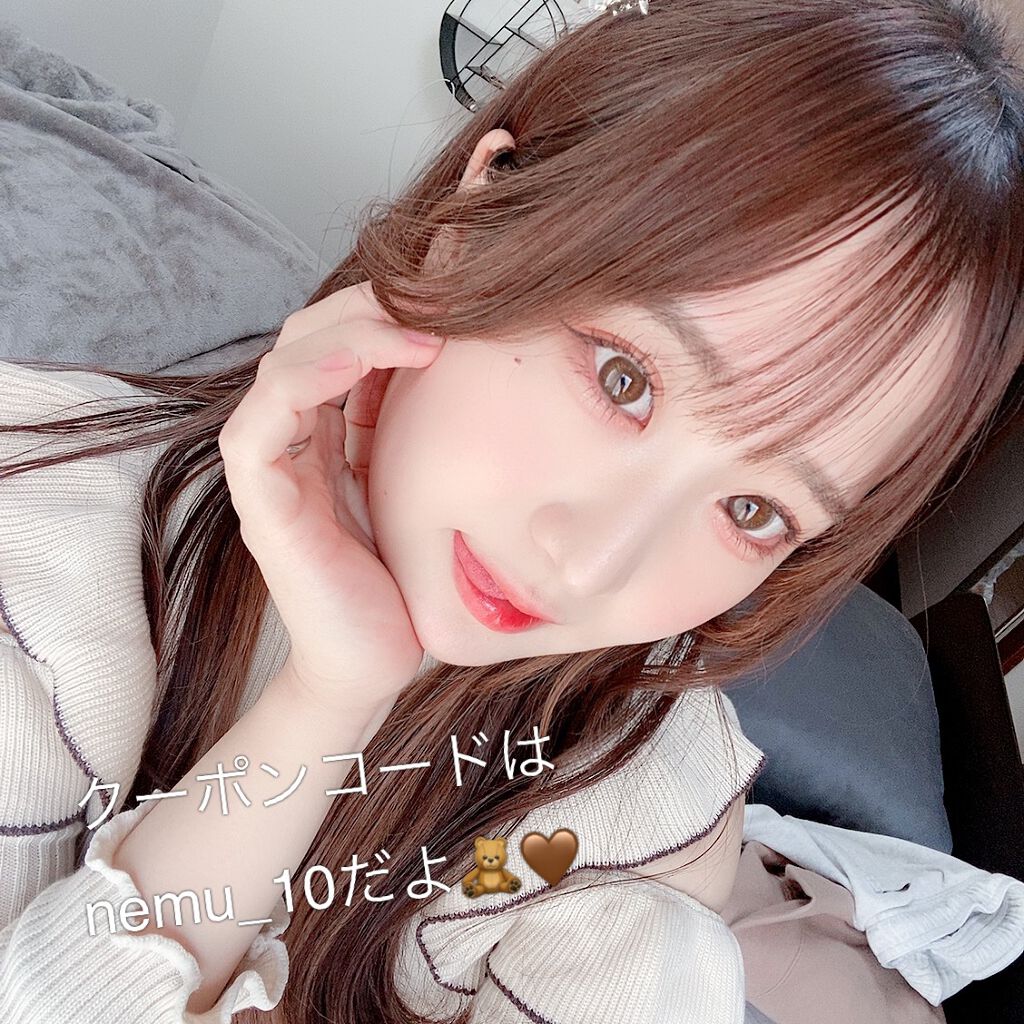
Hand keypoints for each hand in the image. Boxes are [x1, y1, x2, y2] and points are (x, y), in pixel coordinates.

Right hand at [218, 281, 444, 717]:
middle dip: (364, 307)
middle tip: (431, 300)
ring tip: (414, 331)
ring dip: (345, 333)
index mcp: (324, 434)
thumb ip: (413, 430)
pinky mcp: (264, 508)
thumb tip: (462, 362)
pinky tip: (366, 362)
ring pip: (281, 368)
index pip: (332, 343)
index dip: (378, 309)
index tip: (445, 298)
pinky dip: (306, 381)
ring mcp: (271, 474)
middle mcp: (291, 443)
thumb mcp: (417, 485)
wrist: (374, 663)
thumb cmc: (402, 579)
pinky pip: (260, 428)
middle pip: (303, 340)